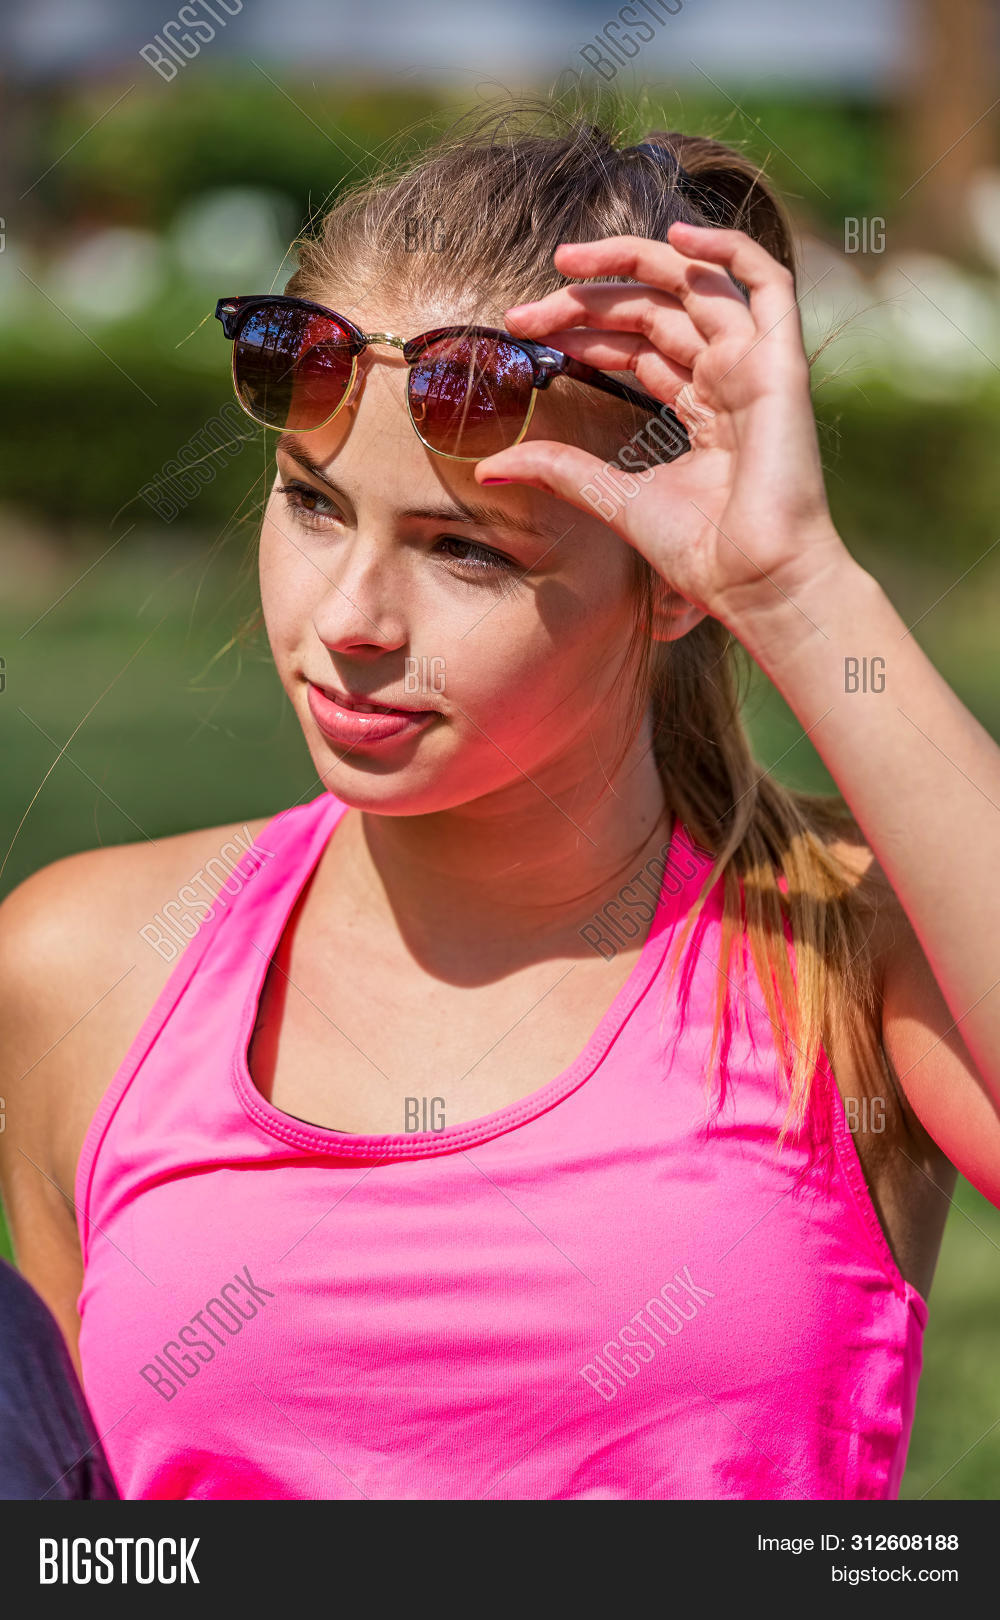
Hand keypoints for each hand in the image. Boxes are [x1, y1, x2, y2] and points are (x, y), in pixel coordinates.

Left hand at [475, 225, 850, 633]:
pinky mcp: (780, 365)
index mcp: (700, 409)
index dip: (581, 330)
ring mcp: (755, 368)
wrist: (758, 582)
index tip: (523, 331)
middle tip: (524, 311)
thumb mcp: (613, 499)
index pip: (636, 345)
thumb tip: (488, 469)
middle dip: (585, 303)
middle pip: (653, 311)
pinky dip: (729, 249)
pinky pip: (767, 284)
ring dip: (631, 265)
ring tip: (568, 261)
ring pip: (694, 286)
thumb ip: (559, 471)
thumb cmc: (703, 554)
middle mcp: (728, 380)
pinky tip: (674, 233)